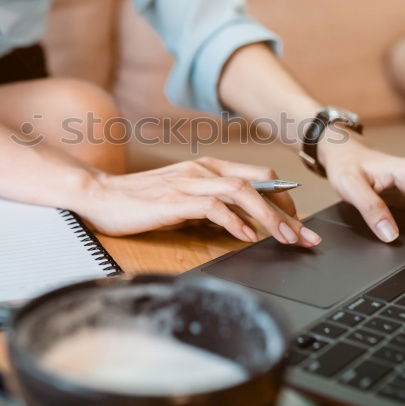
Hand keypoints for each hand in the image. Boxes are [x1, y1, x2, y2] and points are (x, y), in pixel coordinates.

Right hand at [68, 157, 321, 246]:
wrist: (99, 196)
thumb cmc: (140, 202)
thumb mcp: (184, 200)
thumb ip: (212, 206)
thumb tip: (243, 224)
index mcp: (208, 167)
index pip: (260, 177)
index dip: (285, 199)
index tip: (299, 223)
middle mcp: (203, 170)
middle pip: (260, 183)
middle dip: (288, 211)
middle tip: (305, 236)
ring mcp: (190, 182)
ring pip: (243, 192)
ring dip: (269, 217)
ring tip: (285, 238)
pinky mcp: (176, 199)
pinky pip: (215, 207)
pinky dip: (235, 223)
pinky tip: (246, 238)